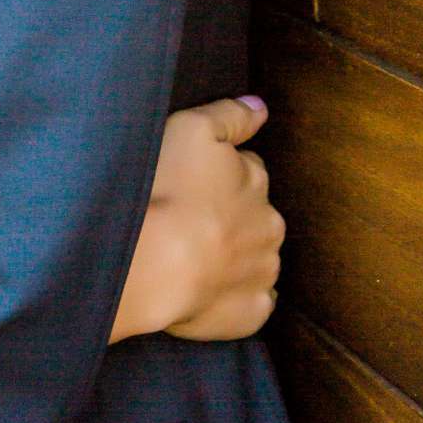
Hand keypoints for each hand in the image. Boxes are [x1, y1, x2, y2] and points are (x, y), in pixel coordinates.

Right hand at [151, 95, 284, 340]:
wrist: (153, 261)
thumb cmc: (167, 190)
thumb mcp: (192, 129)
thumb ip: (230, 114)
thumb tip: (261, 107)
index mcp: (256, 181)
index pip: (248, 169)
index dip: (220, 173)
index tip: (194, 180)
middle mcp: (269, 226)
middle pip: (254, 215)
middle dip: (231, 216)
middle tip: (189, 219)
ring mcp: (262, 272)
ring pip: (255, 258)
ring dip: (233, 257)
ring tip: (190, 257)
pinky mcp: (250, 314)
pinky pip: (251, 304)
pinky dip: (235, 299)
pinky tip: (206, 292)